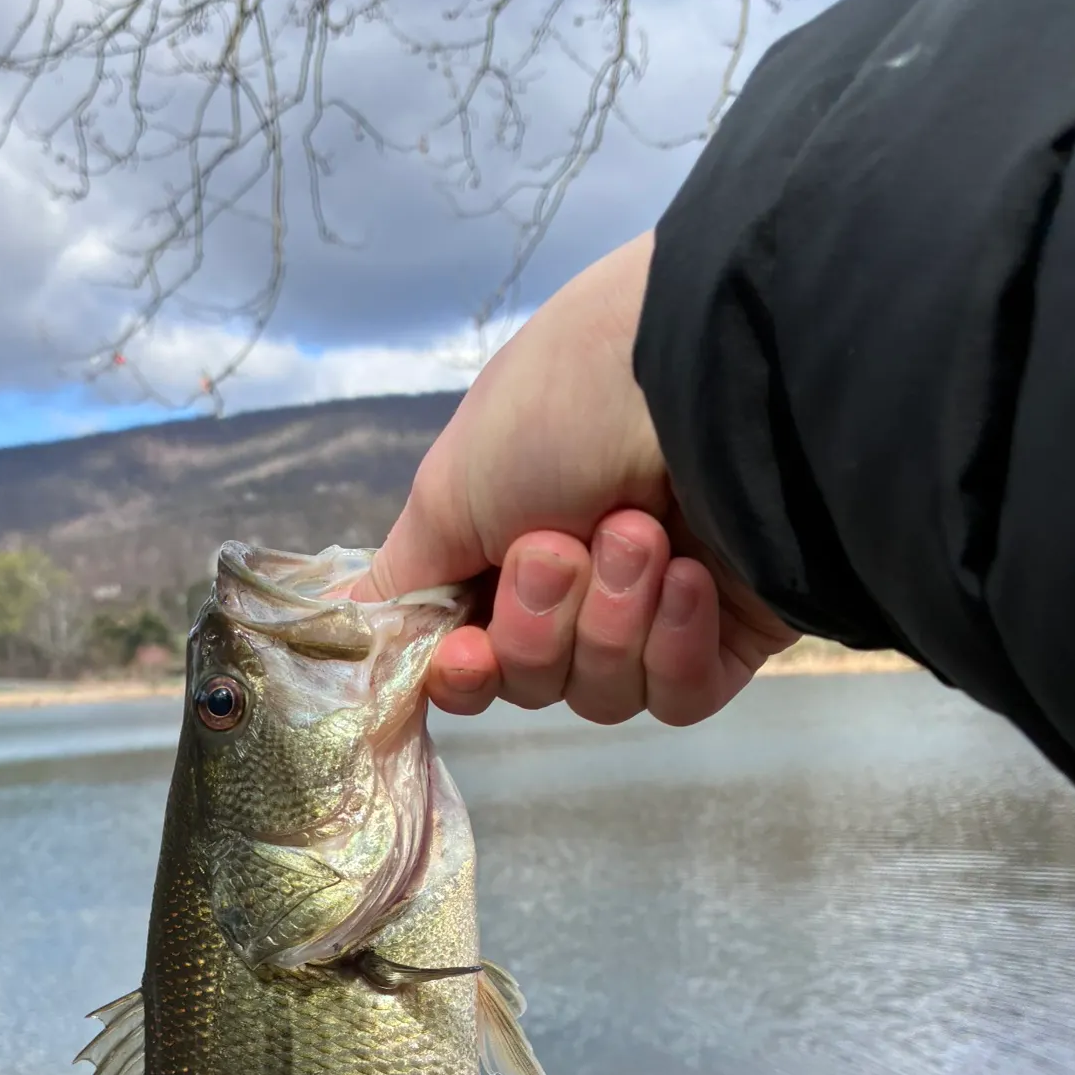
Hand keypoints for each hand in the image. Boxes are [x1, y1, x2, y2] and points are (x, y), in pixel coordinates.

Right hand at [352, 233, 797, 725]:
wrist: (710, 377)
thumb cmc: (562, 410)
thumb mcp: (448, 489)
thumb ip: (401, 580)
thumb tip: (347, 634)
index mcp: (504, 551)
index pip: (470, 659)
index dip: (464, 672)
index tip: (466, 653)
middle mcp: (576, 589)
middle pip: (532, 682)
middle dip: (542, 620)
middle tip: (563, 544)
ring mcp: (652, 615)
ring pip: (602, 694)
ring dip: (611, 616)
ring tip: (640, 532)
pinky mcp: (726, 636)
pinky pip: (678, 698)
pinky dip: (674, 643)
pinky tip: (688, 576)